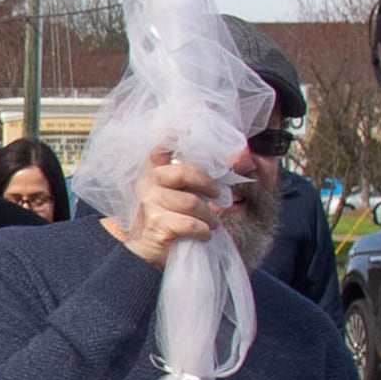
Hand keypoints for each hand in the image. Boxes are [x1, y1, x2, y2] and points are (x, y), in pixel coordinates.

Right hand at [114, 148, 229, 267]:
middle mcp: (148, 183)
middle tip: (217, 195)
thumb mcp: (174, 197)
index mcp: (154, 172)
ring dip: (209, 216)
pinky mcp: (157, 224)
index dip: (171, 136)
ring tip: (212, 224)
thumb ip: (190, 181)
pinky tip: (203, 235)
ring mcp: (150, 203)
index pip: (161, 148)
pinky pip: (191, 223)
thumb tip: (236, 165)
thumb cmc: (166, 223)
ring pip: (192, 202)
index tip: (183, 125)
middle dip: (208, 184)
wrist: (144, 255)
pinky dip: (203, 231)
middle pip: (184, 172)